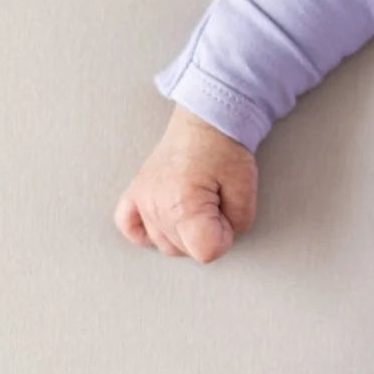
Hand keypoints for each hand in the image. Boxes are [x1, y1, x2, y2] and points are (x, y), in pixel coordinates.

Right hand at [113, 104, 257, 262]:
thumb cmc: (224, 148)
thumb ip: (238, 223)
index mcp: (184, 206)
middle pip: (184, 251)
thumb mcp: (245, 189)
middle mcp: (156, 206)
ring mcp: (142, 199)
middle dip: (206, 234)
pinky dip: (145, 231)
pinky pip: (129, 227)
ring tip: (197, 206)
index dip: (224, 238)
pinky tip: (163, 222)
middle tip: (216, 207)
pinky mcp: (135, 193)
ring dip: (182, 234)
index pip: (206, 252)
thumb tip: (221, 238)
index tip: (227, 218)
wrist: (206, 121)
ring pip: (162, 244)